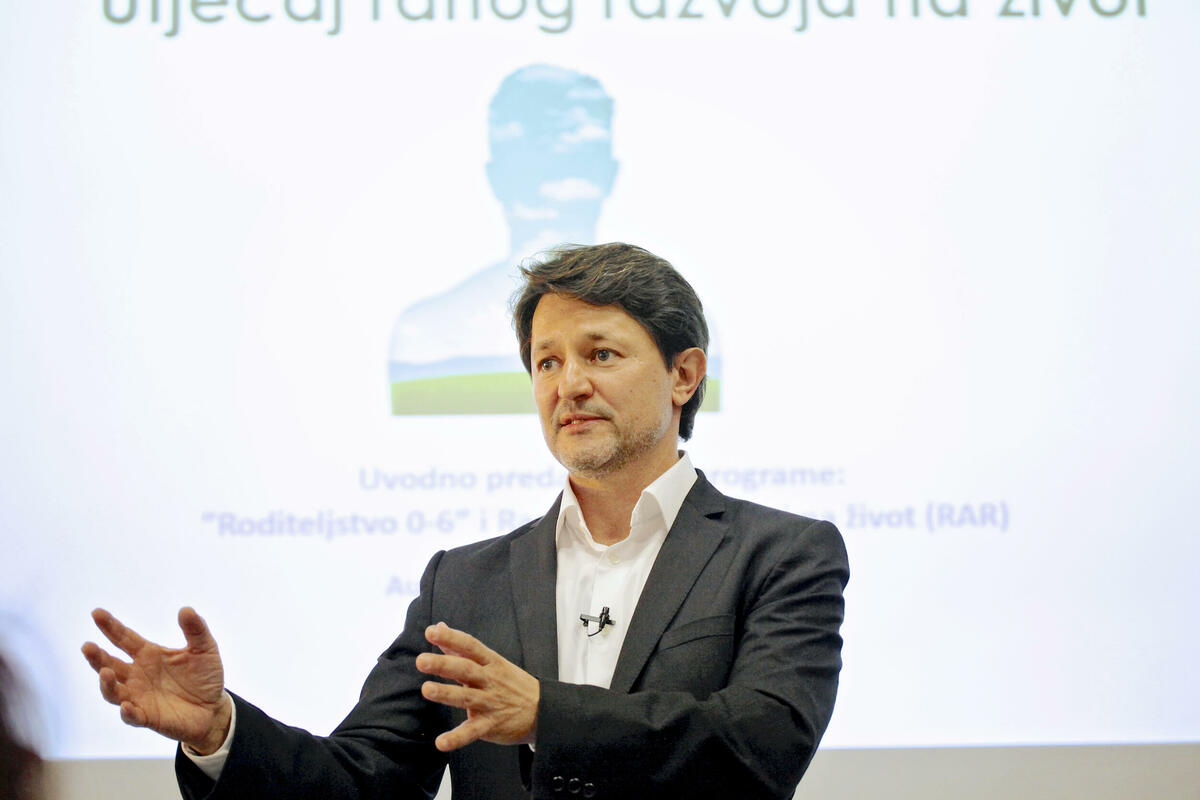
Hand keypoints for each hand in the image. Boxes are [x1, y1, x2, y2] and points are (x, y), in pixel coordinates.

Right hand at [81, 607, 230, 754]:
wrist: (213, 708)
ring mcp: (139, 696)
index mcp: (148, 654)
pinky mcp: (147, 717)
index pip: (124, 638)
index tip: (96, 613)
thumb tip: (186, 609)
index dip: (110, 626)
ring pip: (113, 691)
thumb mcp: (205, 649)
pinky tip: (127, 705)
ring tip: (106, 672)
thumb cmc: (205, 676)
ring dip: (106, 683)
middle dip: (96, 656)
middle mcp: (137, 675)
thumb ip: (196, 630)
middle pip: (109, 664)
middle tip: (87, 646)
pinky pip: (132, 716)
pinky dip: (127, 712)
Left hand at [416, 622, 539, 751]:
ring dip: (446, 693)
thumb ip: (461, 648)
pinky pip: (472, 732)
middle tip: (421, 661)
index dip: (451, 638)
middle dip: (444, 664)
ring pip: (467, 697)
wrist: (542, 711)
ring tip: (426, 689)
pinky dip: (457, 738)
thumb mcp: (492, 661)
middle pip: (466, 669)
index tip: (431, 632)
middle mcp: (490, 680)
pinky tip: (441, 742)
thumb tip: (439, 627)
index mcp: (490, 662)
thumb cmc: (511, 683)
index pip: (470, 646)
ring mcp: (490, 703)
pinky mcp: (490, 725)